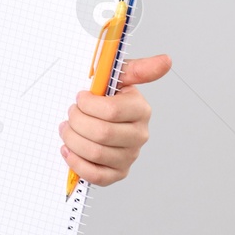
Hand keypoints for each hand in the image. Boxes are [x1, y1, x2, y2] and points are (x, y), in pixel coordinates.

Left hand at [58, 53, 171, 186]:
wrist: (98, 118)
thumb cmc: (107, 96)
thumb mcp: (118, 77)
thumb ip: (138, 68)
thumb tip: (166, 60)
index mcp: (141, 109)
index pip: (111, 111)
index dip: (88, 105)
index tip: (80, 97)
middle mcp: (139, 135)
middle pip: (101, 134)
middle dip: (77, 122)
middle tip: (71, 113)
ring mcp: (130, 156)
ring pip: (95, 154)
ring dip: (72, 140)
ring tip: (67, 129)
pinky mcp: (118, 173)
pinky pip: (95, 175)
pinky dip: (76, 162)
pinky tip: (69, 149)